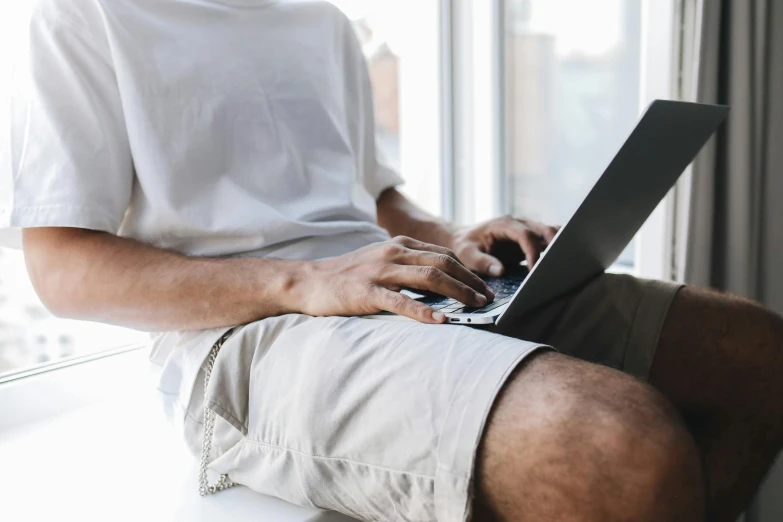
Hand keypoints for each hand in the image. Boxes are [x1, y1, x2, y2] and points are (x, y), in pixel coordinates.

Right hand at [294, 236, 494, 323]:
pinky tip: (441, 320)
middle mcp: (393, 253)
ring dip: (457, 292)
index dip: (469, 270)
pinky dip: (424, 311)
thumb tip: (442, 283)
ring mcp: (380, 271)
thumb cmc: (348, 276)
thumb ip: (408, 266)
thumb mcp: (382, 262)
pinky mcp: (367, 291)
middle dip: (470, 281)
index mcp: (399, 245)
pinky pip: (401, 301)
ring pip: (430, 277)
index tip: (485, 286)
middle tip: (489, 298)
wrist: (309, 281)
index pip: (444, 254)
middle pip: (443, 263)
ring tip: (476, 307)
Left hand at [450, 216, 559, 276]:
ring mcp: (527, 229)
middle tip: (557, 267)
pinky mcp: (531, 238)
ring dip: (559, 246)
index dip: (533, 252)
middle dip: (555, 246)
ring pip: (552, 232)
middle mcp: (519, 223)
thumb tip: (500, 271)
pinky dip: (556, 250)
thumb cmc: (465, 246)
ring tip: (562, 266)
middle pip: (545, 230)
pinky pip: (549, 241)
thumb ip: (482, 262)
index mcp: (504, 224)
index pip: (526, 235)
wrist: (463, 239)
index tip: (534, 270)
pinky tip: (558, 265)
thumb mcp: (468, 255)